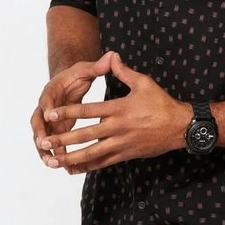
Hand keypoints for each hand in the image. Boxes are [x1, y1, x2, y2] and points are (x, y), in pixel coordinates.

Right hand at [30, 51, 115, 166]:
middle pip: (38, 122)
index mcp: (52, 91)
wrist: (69, 82)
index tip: (51, 115)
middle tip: (43, 145)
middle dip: (40, 134)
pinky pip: (53, 145)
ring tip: (51, 163)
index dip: (48, 107)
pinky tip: (64, 168)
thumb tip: (113, 55)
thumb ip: (97, 66)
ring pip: (43, 137)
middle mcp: (46, 107)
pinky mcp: (55, 130)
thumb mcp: (86, 69)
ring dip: (45, 150)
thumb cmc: (77, 76)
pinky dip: (56, 155)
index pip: (47, 99)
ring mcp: (49, 121)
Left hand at [37, 53, 191, 173]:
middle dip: (63, 138)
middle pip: (85, 135)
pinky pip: (103, 163)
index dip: (68, 111)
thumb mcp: (144, 82)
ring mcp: (121, 143)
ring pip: (92, 153)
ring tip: (54, 160)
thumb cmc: (161, 103)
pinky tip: (73, 169)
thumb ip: (124, 72)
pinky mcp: (126, 154)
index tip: (50, 114)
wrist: (180, 126)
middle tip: (44, 142)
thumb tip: (112, 56)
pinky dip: (87, 166)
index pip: (88, 110)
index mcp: (119, 108)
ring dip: (71, 157)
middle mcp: (118, 128)